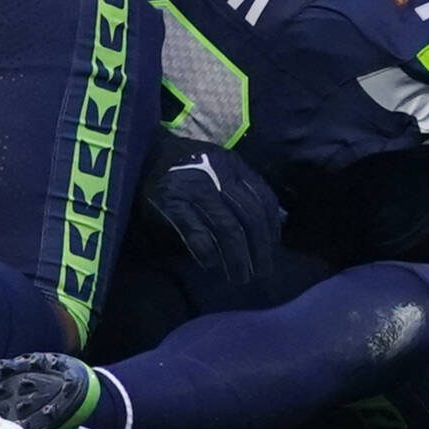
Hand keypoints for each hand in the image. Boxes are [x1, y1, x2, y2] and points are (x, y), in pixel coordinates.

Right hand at [136, 134, 283, 284]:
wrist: (145, 151)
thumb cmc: (189, 165)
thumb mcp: (225, 169)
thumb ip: (250, 191)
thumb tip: (282, 218)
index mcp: (235, 166)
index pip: (264, 200)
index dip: (271, 228)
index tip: (272, 251)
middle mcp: (219, 176)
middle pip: (250, 217)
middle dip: (259, 248)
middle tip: (262, 273)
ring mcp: (194, 188)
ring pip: (227, 227)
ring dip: (237, 257)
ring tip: (240, 277)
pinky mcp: (170, 202)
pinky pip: (195, 231)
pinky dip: (207, 251)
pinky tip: (211, 266)